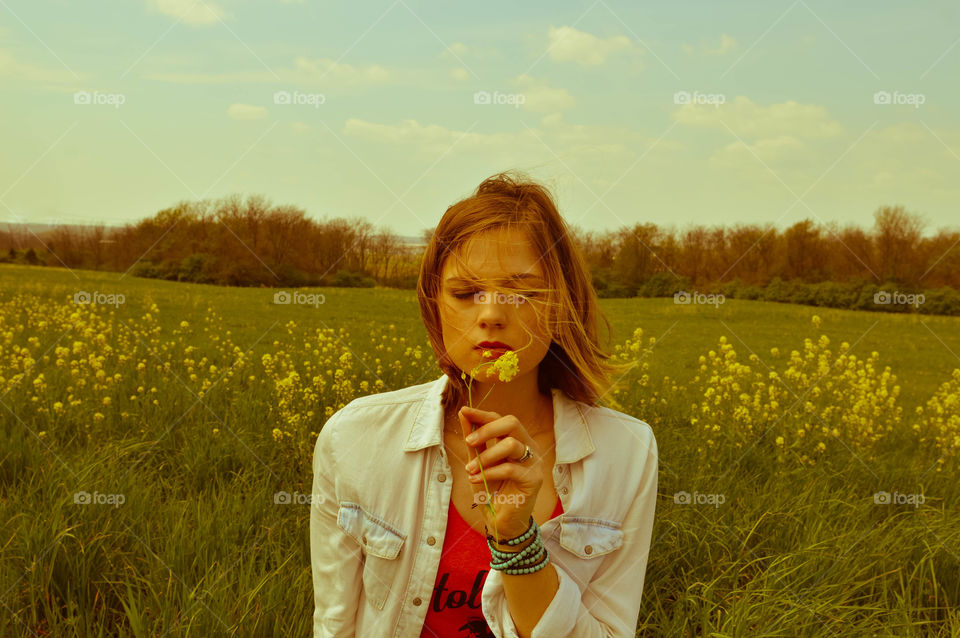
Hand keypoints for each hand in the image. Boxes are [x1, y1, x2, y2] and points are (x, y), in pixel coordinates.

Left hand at [458, 405, 543, 540]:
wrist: (501, 521)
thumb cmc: (491, 491)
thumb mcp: (478, 462)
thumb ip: (473, 441)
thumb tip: (463, 414)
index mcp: (516, 441)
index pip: (502, 419)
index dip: (483, 414)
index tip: (464, 411)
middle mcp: (528, 448)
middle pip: (512, 423)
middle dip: (487, 429)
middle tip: (469, 442)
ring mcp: (534, 463)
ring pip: (512, 444)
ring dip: (486, 456)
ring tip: (470, 469)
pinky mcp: (534, 479)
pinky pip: (510, 468)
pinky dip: (489, 472)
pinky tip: (475, 480)